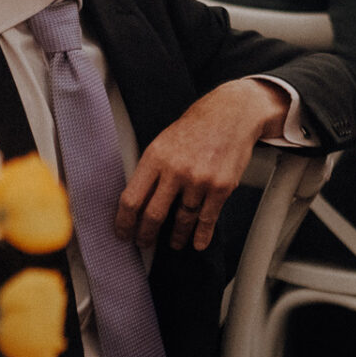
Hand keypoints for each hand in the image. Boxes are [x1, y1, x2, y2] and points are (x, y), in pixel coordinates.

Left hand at [119, 79, 287, 249]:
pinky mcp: (221, 186)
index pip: (131, 199)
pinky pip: (208, 218)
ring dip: (176, 237)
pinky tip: (197, 243)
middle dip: (146, 235)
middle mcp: (176, 170)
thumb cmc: (196, 127)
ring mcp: (200, 180)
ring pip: (182, 220)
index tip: (123, 233)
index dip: (124, 222)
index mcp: (156, 157)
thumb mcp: (164, 142)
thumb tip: (137, 202)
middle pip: (153, 215)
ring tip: (174, 243)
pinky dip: (202, 235)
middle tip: (145, 243)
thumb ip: (151, 170)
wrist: (232, 113)